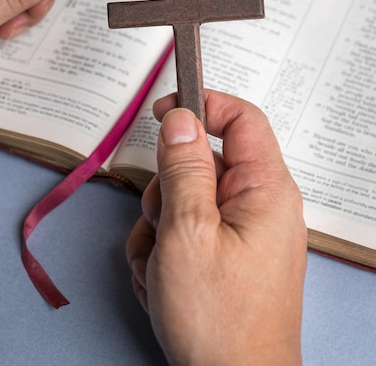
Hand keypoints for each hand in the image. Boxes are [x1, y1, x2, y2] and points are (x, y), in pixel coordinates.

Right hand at [126, 90, 306, 365]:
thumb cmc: (218, 318)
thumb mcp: (188, 232)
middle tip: (161, 224)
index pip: (240, 118)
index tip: (163, 111)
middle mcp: (259, 206)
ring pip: (185, 200)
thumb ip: (182, 168)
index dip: (201, 105)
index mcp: (265, 189)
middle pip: (202, 163)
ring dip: (159, 228)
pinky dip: (165, 252)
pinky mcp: (227, 256)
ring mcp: (242, 233)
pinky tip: (163, 284)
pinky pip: (186, 232)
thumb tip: (181, 119)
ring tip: (161, 268)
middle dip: (166, 189)